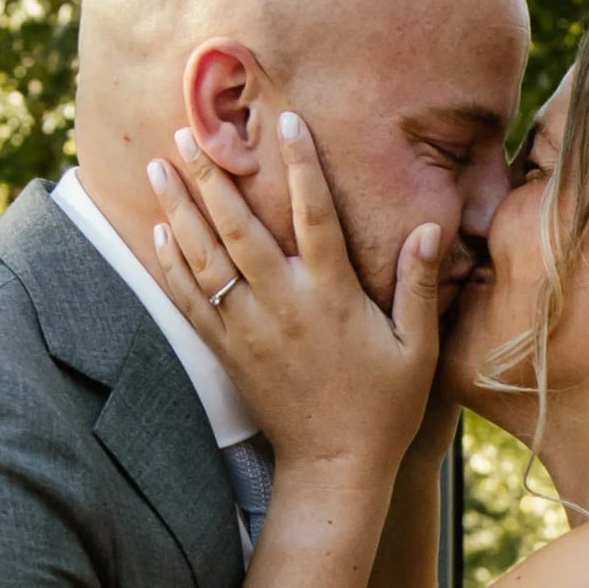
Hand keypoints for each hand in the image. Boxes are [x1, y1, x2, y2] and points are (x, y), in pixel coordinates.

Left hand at [148, 117, 441, 485]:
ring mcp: (249, 329)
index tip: (287, 119)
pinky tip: (160, 231)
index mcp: (332, 297)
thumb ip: (418, 286)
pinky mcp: (228, 353)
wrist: (334, 469)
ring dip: (180, 208)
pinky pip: (191, 300)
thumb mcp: (417, 350)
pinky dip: (172, 264)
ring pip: (205, 258)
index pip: (316, 214)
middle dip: (212, 176)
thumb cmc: (383, 409)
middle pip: (239, 227)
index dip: (302, 164)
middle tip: (187, 131)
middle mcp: (283, 306)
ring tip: (158, 166)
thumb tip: (430, 228)